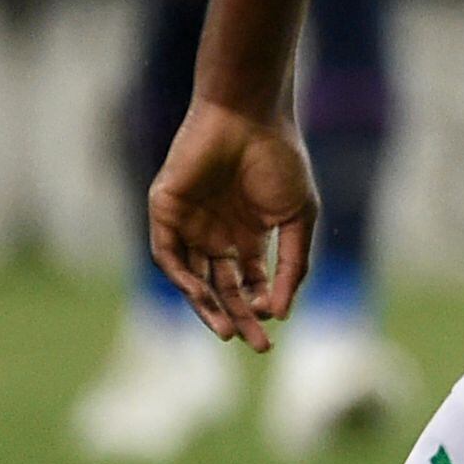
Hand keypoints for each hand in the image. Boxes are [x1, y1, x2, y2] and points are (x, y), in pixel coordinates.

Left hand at [147, 98, 319, 350]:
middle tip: (256, 346)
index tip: (275, 326)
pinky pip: (168, 256)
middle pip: (224, 289)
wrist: (248, 118)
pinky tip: (204, 295)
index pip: (250, 283)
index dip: (261, 306)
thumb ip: (293, 264)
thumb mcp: (298, 217)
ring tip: (227, 331)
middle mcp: (218, 235)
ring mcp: (190, 225)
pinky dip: (184, 278)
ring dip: (209, 308)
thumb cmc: (280, 160)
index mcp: (250, 234)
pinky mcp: (166, 212)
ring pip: (195, 279)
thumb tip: (282, 312)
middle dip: (240, 317)